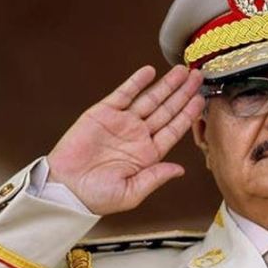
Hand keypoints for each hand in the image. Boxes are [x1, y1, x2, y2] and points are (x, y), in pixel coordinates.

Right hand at [47, 65, 204, 214]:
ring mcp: (122, 123)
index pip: (174, 129)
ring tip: (182, 70)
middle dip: (183, 93)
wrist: (65, 188)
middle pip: (167, 110)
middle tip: (198, 76)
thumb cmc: (97, 197)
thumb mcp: (132, 192)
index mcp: (149, 154)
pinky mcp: (103, 113)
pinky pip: (124, 94)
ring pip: (150, 99)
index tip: (201, 100)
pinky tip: (150, 72)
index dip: (188, 114)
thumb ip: (156, 177)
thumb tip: (180, 170)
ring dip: (166, 85)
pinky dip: (136, 82)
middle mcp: (139, 136)